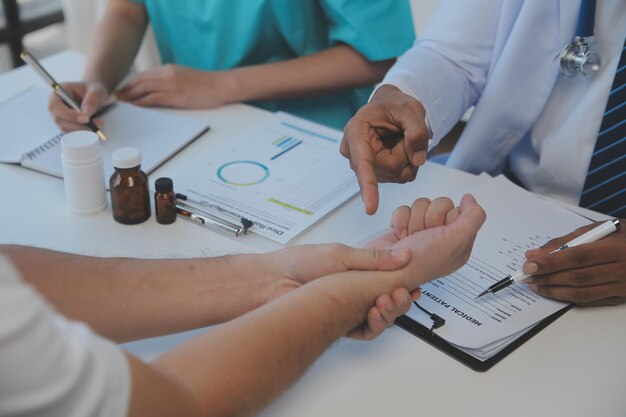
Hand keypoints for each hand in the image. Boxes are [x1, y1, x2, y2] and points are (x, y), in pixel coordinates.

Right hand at [48, 81, 108, 131]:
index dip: (68, 115)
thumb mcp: (96, 91)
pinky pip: (72, 133)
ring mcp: (60, 117)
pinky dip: (84, 132)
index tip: (86, 119)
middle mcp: (56, 106)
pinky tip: (95, 127)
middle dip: (78, 125)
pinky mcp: (67, 125)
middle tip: (98, 123)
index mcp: (58, 93)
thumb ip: (91, 100)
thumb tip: (85, 114)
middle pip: (59, 120)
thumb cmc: (93, 89)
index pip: (55, 106)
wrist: (96, 95)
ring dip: (83, 130)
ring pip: (66, 129)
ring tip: (100, 123)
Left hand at [116, 64, 233, 108]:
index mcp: (169, 69)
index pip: (145, 75)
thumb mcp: (185, 77)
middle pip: (141, 81)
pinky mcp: (175, 96)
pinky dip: (142, 102)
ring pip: (144, 89)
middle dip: (127, 89)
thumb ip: (171, 80)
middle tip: (117, 96)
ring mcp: (171, 85)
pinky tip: (135, 106)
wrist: (220, 85)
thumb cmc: (206, 84)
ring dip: (131, 96)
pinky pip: (153, 98)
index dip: (132, 83)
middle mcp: (167, 75)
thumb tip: (161, 88)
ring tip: (122, 102)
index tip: (124, 89)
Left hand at [261, 243, 413, 339]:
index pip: (391, 280)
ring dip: (391, 312)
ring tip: (388, 300)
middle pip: (391, 301)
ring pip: (382, 318)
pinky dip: (375, 324)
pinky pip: (366, 331)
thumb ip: (374, 259)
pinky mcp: (342, 325)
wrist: (274, 281)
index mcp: (360, 271)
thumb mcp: (342, 254)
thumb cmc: (301, 264)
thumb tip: (404, 256)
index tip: (416, 281)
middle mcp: (357, 292)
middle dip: (402, 299)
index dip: (406, 283)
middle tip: (405, 292)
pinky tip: (374, 312)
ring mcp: (350, 309)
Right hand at [340, 85, 429, 214]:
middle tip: (406, 133)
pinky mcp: (375, 173)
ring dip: (408, 158)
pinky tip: (401, 149)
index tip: (370, 209)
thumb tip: (418, 160)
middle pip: (389, 168)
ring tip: (402, 139)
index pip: (363, 163)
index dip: (368, 186)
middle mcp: (354, 153)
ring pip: (396, 175)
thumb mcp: (411, 109)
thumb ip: (417, 131)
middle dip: (406, 153)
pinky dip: (408, 164)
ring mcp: (364, 166)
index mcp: (356, 132)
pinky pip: (400, 177)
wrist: (389, 108)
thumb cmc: (395, 105)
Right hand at [368, 195, 485, 284]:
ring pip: (421, 204)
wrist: (385, 271)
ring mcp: (421, 231)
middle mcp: (441, 236)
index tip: (442, 232)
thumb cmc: (419, 264)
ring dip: (413, 220)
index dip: (449, 217)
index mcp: (458, 242)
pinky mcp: (403, 227)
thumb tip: (470, 199)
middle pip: (439, 204)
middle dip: (429, 218)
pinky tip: (401, 235)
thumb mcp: (456, 241)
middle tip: (425, 236)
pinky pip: (404, 208)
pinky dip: (400, 221)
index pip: (460, 210)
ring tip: (411, 237)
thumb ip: (473, 217)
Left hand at [522, 220, 625, 305]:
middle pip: (578, 277)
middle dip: (547, 278)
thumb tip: (536, 253)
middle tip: (527, 276)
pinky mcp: (622, 297)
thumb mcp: (600, 229)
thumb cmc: (625, 235)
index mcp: (618, 248)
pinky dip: (570, 297)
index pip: (578, 257)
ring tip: (535, 286)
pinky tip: (554, 292)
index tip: (529, 265)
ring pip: (583, 293)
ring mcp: (624, 286)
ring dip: (554, 291)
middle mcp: (623, 270)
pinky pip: (591, 300)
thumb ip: (566, 240)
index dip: (551, 262)